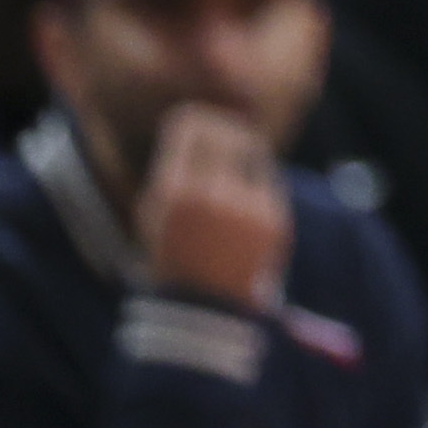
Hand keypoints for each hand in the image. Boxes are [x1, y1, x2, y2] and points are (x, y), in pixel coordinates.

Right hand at [133, 103, 288, 305]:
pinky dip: (257, 175)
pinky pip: (268, 178)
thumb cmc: (170, 256)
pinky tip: (245, 186)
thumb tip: (195, 123)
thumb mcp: (153, 214)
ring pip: (253, 150)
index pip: (191, 127)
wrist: (202, 309)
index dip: (195, 119)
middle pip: (226, 131)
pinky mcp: (274, 218)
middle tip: (220, 127)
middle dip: (223, 126)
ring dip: (243, 146)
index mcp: (171, 193)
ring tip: (234, 154)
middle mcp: (209, 195)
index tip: (195, 120)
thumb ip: (173, 169)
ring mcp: (246, 206)